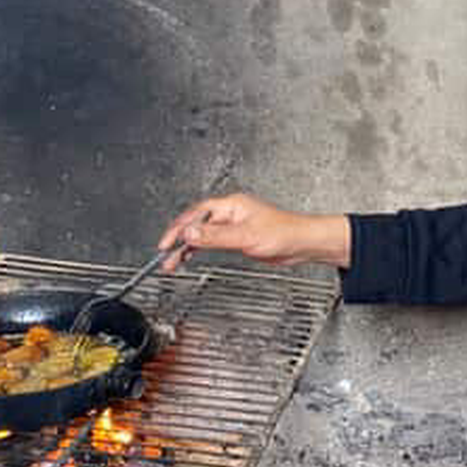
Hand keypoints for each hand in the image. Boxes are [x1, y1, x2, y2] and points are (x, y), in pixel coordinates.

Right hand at [157, 193, 350, 270]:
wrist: (302, 243)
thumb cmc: (284, 233)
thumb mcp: (245, 236)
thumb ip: (215, 236)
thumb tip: (189, 232)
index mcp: (231, 205)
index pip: (196, 214)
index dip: (178, 228)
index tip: (165, 243)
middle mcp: (230, 213)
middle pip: (196, 223)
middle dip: (178, 238)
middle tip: (163, 254)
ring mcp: (234, 225)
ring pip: (202, 234)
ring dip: (187, 247)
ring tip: (171, 261)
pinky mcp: (238, 237)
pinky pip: (212, 242)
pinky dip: (199, 249)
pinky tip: (191, 257)